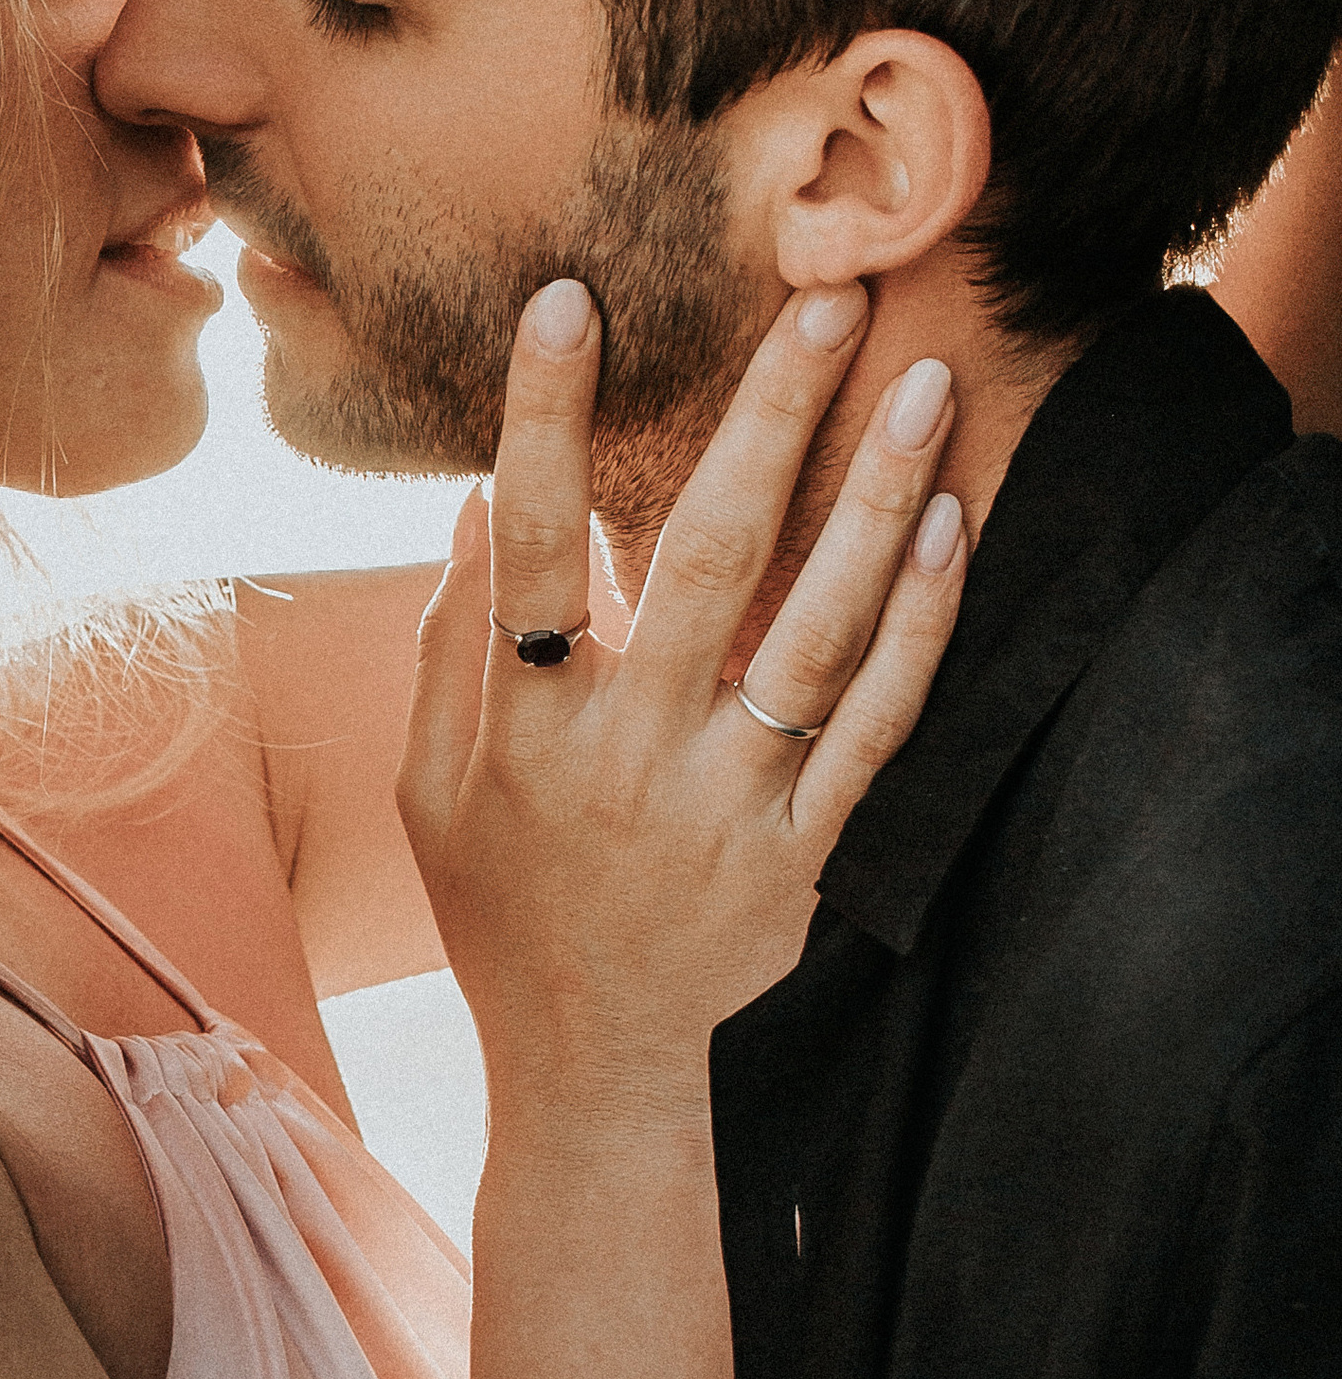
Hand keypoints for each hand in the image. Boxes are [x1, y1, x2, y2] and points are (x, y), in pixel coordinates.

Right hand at [399, 279, 963, 1100]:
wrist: (598, 1077)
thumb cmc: (505, 920)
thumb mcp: (429, 795)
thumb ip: (445, 651)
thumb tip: (474, 504)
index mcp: (521, 732)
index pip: (527, 551)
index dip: (540, 424)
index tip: (566, 303)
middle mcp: (629, 759)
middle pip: (710, 560)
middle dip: (769, 419)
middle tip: (825, 300)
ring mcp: (730, 806)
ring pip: (819, 630)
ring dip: (878, 497)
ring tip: (926, 383)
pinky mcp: (810, 853)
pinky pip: (879, 723)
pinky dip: (919, 624)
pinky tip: (950, 529)